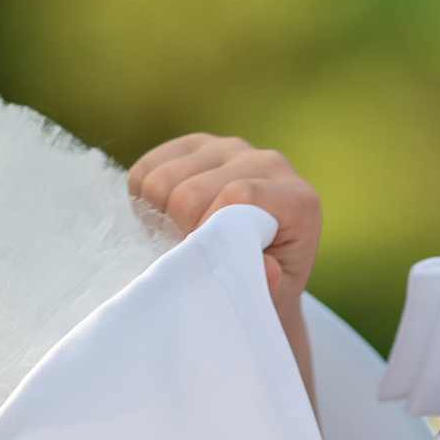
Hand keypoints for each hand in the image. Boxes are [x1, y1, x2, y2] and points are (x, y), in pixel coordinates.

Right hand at [127, 137, 321, 306]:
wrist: (257, 263)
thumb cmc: (265, 283)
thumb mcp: (273, 294)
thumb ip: (268, 282)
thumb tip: (268, 270)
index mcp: (296, 198)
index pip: (237, 194)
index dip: (209, 230)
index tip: (207, 260)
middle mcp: (266, 162)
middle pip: (191, 191)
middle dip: (182, 230)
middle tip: (195, 254)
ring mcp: (229, 147)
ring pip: (162, 179)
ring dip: (160, 216)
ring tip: (183, 237)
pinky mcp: (197, 144)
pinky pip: (147, 168)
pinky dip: (143, 200)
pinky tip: (169, 218)